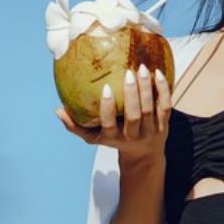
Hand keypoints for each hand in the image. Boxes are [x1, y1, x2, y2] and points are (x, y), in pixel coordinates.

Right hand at [54, 63, 171, 161]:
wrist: (144, 155)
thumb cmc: (114, 139)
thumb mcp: (94, 137)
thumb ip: (75, 125)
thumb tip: (58, 110)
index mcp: (114, 137)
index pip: (109, 124)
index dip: (108, 108)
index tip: (105, 89)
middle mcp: (133, 135)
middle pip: (134, 115)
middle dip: (132, 94)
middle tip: (128, 72)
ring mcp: (150, 131)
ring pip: (150, 109)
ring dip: (147, 89)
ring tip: (142, 68)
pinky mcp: (164, 125)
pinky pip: (165, 106)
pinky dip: (163, 90)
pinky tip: (158, 73)